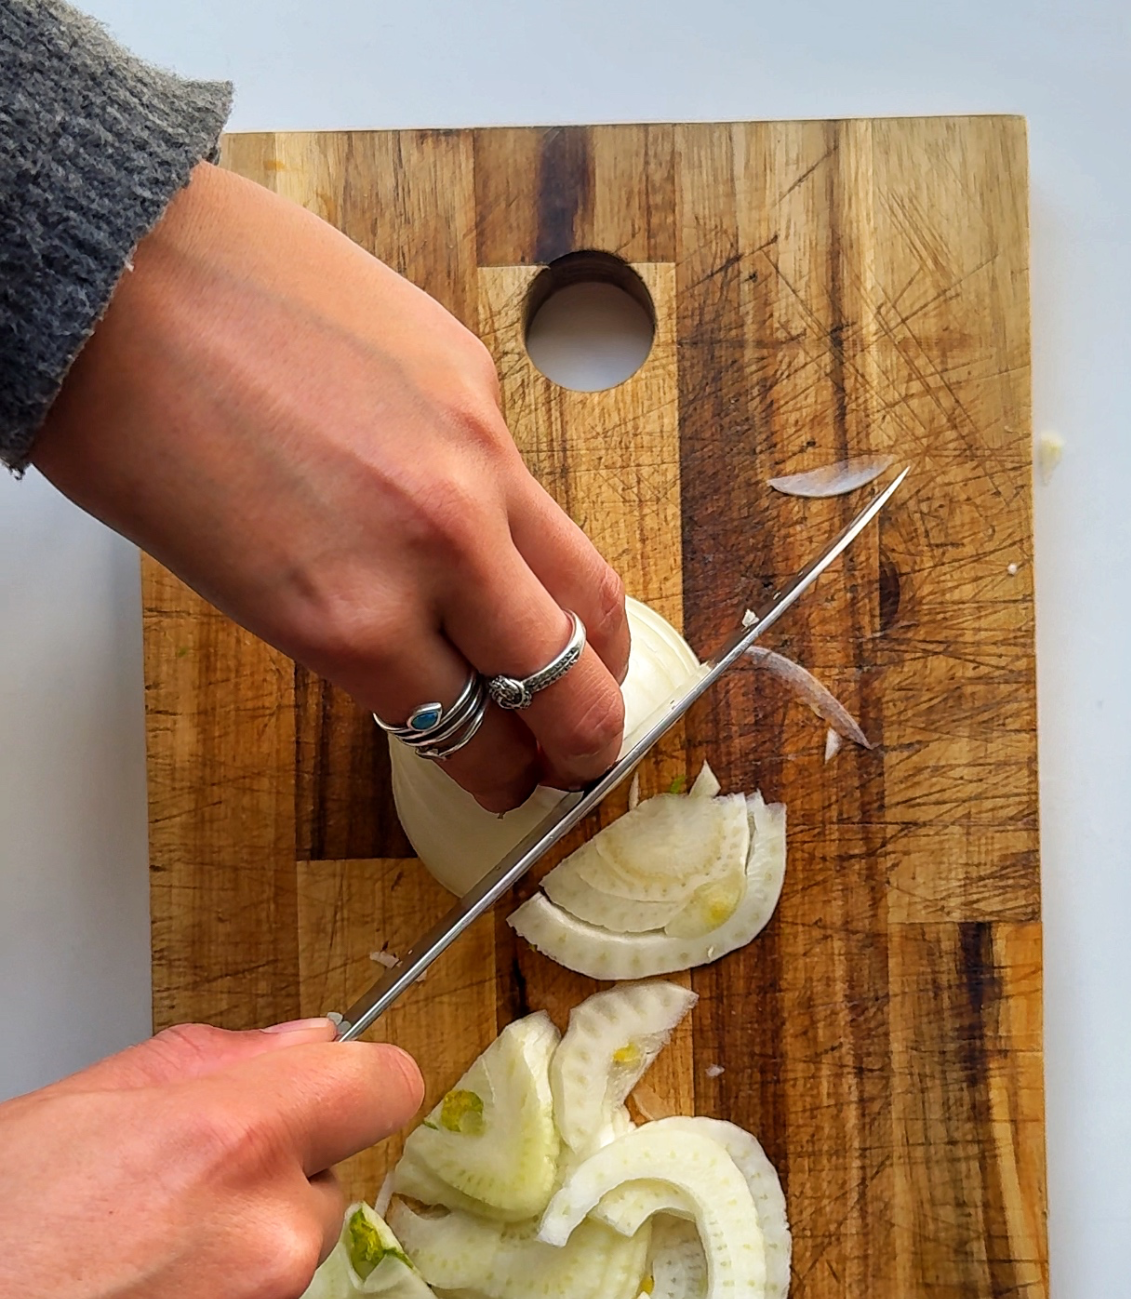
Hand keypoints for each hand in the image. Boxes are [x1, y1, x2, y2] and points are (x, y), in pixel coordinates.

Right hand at [0, 1019, 420, 1298]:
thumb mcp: (44, 1120)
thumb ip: (192, 1065)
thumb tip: (297, 1044)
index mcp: (226, 1150)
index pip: (380, 1086)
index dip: (352, 1083)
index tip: (327, 1094)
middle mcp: (267, 1250)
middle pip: (318, 1189)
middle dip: (255, 1190)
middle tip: (143, 1213)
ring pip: (277, 1284)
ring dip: (221, 1282)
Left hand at [33, 160, 628, 812]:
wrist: (120, 273)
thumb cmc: (137, 430)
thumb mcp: (243, 589)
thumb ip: (360, 641)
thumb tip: (441, 668)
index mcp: (355, 619)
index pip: (479, 736)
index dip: (507, 778)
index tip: (517, 783)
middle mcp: (437, 543)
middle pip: (569, 678)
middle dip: (588, 738)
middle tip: (585, 754)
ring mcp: (473, 452)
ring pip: (587, 582)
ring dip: (600, 646)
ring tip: (590, 665)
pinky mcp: (476, 375)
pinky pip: (525, 480)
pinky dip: (519, 527)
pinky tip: (485, 525)